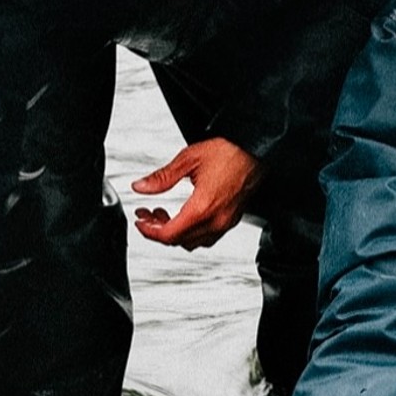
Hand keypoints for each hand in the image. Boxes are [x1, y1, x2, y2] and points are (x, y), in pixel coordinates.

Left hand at [131, 138, 265, 249]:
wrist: (254, 152)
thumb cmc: (230, 153)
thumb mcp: (188, 160)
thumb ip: (161, 178)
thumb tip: (142, 186)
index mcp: (203, 207)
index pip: (169, 234)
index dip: (149, 231)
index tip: (141, 221)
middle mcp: (216, 220)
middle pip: (180, 241)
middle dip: (159, 230)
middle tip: (149, 215)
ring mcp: (226, 222)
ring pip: (194, 243)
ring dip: (176, 234)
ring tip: (166, 216)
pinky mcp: (233, 220)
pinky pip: (209, 237)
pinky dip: (192, 233)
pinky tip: (187, 217)